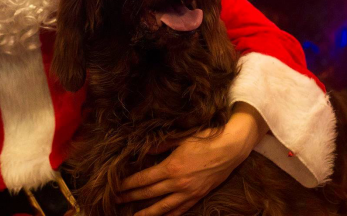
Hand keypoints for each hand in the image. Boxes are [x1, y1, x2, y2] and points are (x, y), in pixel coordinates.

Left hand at [117, 102, 267, 215]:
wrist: (231, 148)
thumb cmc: (206, 138)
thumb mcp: (180, 138)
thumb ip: (160, 145)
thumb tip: (143, 148)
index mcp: (171, 167)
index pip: (143, 179)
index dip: (127, 184)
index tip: (115, 187)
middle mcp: (178, 183)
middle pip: (149, 194)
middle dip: (130, 197)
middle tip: (115, 201)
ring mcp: (189, 192)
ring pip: (163, 207)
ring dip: (147, 213)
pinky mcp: (198, 196)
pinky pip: (181, 210)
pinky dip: (169, 215)